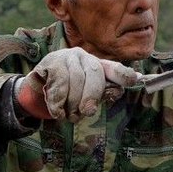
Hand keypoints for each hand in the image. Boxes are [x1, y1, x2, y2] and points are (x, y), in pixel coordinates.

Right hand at [15, 47, 141, 121]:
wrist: (38, 88)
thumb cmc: (67, 92)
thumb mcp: (85, 94)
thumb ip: (103, 92)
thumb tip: (126, 85)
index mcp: (96, 64)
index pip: (113, 68)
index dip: (123, 75)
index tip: (134, 80)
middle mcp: (83, 56)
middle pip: (94, 73)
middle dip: (92, 96)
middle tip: (87, 112)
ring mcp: (65, 57)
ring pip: (75, 80)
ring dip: (72, 102)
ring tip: (68, 115)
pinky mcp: (50, 62)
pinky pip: (59, 83)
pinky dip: (58, 102)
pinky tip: (58, 112)